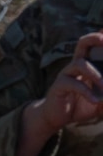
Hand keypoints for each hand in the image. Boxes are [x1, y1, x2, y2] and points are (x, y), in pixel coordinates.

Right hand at [18, 31, 102, 155]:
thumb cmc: (80, 106)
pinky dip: (86, 91)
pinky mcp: (59, 85)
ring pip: (80, 64)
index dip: (101, 37)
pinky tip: (94, 100)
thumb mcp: (100, 103)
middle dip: (94, 38)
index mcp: (89, 65)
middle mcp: (77, 65)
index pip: (96, 46)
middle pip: (83, 43)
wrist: (57, 118)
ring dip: (95, 74)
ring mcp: (66, 74)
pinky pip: (73, 84)